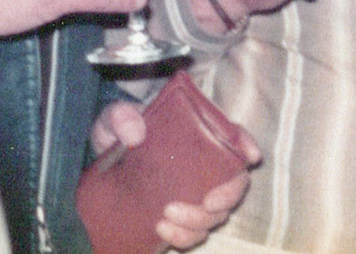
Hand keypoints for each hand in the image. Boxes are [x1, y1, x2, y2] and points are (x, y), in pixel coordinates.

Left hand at [86, 102, 261, 249]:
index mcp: (195, 132)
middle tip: (206, 203)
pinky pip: (195, 233)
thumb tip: (135, 135)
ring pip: (217, 213)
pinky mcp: (180, 215)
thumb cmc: (118, 132)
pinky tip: (162, 230)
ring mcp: (194, 192)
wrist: (103, 162)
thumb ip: (122, 118)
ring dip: (200, 221)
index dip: (246, 144)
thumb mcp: (115, 117)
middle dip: (228, 196)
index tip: (251, 157)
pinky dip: (184, 237)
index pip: (232, 134)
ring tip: (166, 217)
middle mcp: (203, 164)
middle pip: (235, 181)